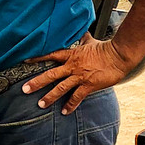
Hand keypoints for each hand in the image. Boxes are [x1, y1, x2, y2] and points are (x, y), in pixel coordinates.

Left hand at [24, 36, 138, 112]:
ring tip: (40, 104)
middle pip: (50, 74)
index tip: (25, 61)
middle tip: (25, 89)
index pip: (50, 55)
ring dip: (49, 97)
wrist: (118, 56)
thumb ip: (83, 39)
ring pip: (60, 87)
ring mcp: (80, 76)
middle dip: (36, 82)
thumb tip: (82, 32)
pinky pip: (77, 97)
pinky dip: (70, 105)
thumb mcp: (91, 42)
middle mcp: (72, 66)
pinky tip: (64, 111)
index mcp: (72, 55)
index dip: (37, 58)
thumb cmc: (106, 48)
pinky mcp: (89, 85)